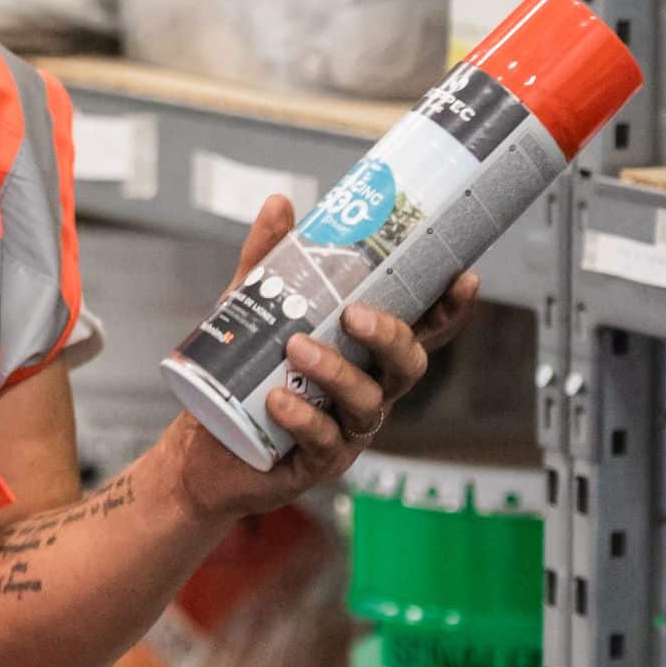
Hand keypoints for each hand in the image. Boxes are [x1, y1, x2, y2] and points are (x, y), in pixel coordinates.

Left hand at [163, 192, 483, 523]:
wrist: (203, 443)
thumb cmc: (241, 374)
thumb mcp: (250, 308)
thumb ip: (268, 260)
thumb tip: (281, 204)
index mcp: (363, 352)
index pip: (418, 329)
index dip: (447, 309)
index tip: (462, 277)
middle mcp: (367, 389)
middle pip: (408, 365)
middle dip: (391, 337)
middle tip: (355, 314)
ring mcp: (347, 429)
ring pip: (368, 402)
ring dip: (337, 371)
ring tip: (296, 349)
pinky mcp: (318, 462)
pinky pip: (326, 441)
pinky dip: (305, 418)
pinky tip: (279, 400)